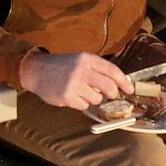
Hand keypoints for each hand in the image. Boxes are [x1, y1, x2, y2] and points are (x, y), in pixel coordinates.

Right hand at [17, 50, 133, 110]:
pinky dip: (80, 103)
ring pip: (97, 98)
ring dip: (93, 98)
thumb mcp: (79, 60)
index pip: (112, 71)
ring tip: (81, 91)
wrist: (36, 70)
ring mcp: (74, 84)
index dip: (124, 81)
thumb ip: (97, 69)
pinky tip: (72, 95)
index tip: (129, 89)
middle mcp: (81, 71)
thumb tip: (117, 83)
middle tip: (109, 95)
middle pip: (109, 87)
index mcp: (87, 59)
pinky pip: (84, 105)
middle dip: (112, 93)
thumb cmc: (61, 66)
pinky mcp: (67, 96)